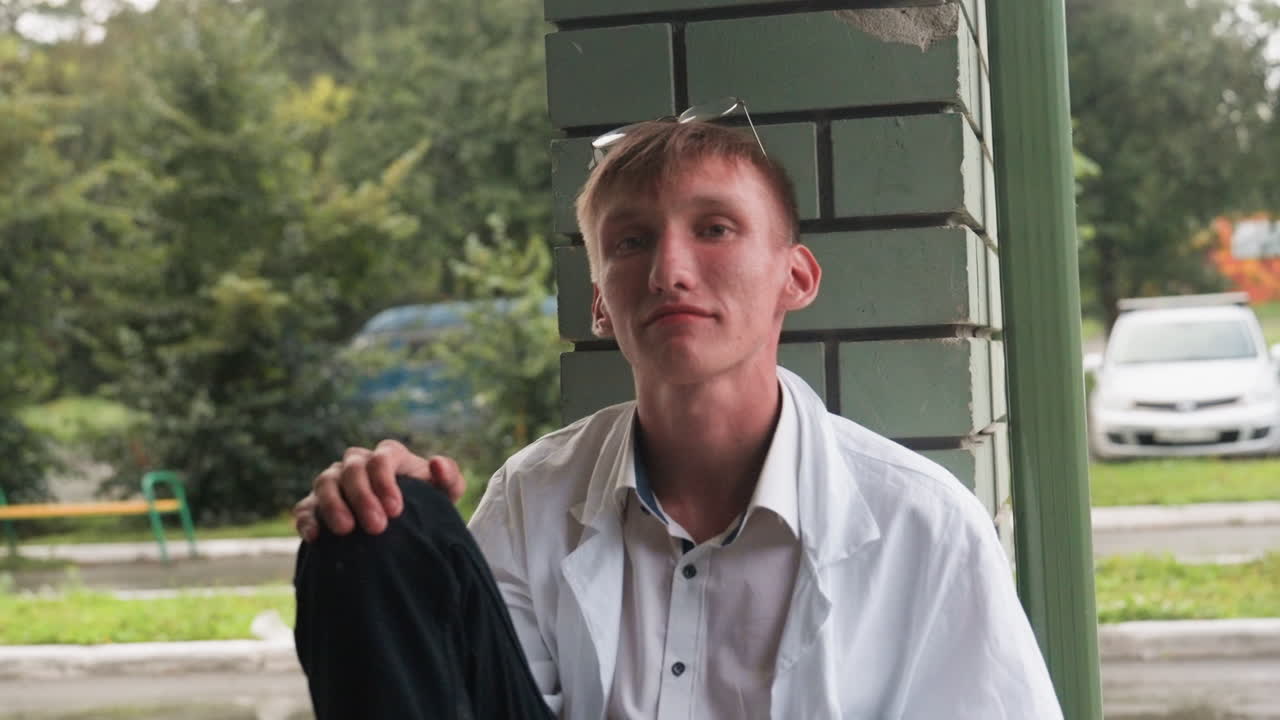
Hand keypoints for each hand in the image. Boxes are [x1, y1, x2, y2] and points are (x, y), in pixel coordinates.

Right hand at [293, 439, 463, 541]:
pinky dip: (307, 519)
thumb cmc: (427, 507)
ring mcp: (334, 481)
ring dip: (333, 505)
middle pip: (352, 469)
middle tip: (376, 527)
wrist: (405, 531)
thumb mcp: (445, 496)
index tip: (396, 511)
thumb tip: (436, 463)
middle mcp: (357, 463)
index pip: (380, 458)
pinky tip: (315, 537)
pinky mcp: (315, 505)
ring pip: (325, 482)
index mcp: (388, 456)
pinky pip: (305, 506)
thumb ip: (449, 478)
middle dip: (362, 497)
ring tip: (346, 531)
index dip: (385, 482)